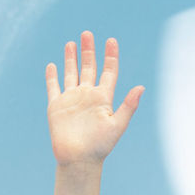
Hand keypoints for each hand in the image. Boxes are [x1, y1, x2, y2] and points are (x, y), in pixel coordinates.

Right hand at [46, 31, 142, 166]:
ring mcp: (72, 100)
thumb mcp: (117, 125)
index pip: (108, 72)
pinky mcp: (56, 106)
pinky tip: (53, 65)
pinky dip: (52, 76)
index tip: (111, 40)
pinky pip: (53, 87)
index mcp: (103, 98)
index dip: (110, 56)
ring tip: (72, 43)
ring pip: (71, 73)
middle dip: (89, 51)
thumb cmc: (100, 147)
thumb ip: (129, 106)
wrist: (78, 160)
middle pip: (89, 68)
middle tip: (87, 34)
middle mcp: (88, 96)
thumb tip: (141, 87)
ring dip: (71, 58)